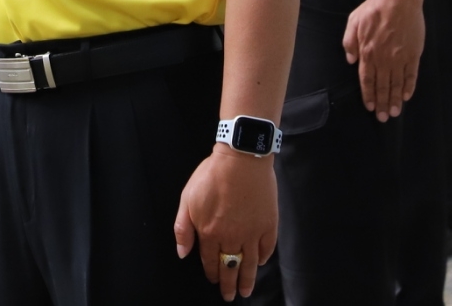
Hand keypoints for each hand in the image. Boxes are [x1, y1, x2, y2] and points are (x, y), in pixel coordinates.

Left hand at [174, 146, 276, 299]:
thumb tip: (182, 253)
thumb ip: (183, 228)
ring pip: (250, 263)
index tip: (214, 281)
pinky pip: (267, 248)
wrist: (241, 158)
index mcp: (210, 232)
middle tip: (230, 296)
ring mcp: (252, 232)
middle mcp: (232, 237)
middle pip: (230, 267)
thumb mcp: (187, 198)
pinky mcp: (269, 224)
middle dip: (229, 284)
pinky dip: (264, 258)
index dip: (212, 274)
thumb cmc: (212, 175)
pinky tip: (261, 263)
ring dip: (247, 279)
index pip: (210, 261)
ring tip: (246, 291)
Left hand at [343, 0, 424, 119]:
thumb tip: (351, 61)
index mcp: (367, 52)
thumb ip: (350, 41)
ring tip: (395, 112)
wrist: (400, 0)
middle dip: (382, 103)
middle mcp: (383, 59)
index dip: (369, 95)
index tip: (371, 107)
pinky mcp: (413, 54)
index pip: (367, 80)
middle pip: (382, 86)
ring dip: (395, 100)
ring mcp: (400, 58)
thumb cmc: (375, 8)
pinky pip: (411, 75)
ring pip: (396, 84)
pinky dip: (409, 87)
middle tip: (384, 118)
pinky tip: (407, 96)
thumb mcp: (354, 20)